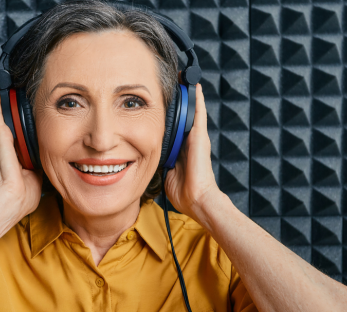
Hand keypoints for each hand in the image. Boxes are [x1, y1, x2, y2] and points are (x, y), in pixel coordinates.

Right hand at [0, 86, 42, 218]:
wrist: (13, 199)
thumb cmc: (23, 194)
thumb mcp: (36, 176)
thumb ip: (40, 165)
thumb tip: (51, 160)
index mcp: (11, 155)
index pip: (13, 134)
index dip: (15, 122)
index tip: (20, 111)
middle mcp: (2, 147)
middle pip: (4, 122)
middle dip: (6, 107)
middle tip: (10, 91)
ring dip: (1, 101)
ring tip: (4, 86)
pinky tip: (0, 90)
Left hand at [164, 80, 221, 222]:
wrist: (197, 199)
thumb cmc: (183, 190)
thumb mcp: (166, 171)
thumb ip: (160, 160)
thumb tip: (145, 157)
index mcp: (181, 148)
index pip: (174, 125)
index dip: (168, 112)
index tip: (161, 99)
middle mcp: (190, 140)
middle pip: (183, 114)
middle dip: (178, 99)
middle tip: (173, 81)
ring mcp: (197, 138)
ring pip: (191, 111)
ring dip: (188, 95)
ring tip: (184, 77)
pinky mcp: (201, 138)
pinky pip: (199, 115)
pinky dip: (197, 100)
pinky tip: (194, 86)